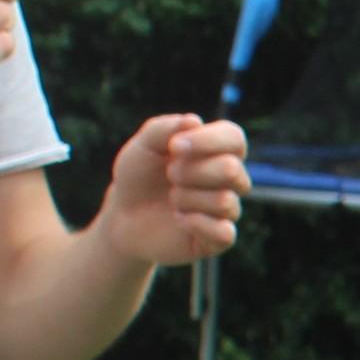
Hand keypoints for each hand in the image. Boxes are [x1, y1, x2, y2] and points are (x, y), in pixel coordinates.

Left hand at [92, 115, 249, 266]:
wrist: (124, 216)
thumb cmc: (139, 177)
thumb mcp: (143, 146)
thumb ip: (164, 128)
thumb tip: (194, 121)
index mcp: (218, 152)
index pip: (235, 138)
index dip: (208, 140)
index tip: (174, 147)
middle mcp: (230, 180)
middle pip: (231, 170)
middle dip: (191, 172)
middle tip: (170, 176)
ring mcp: (227, 210)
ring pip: (225, 201)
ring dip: (187, 198)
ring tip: (172, 200)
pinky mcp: (219, 238)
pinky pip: (224, 232)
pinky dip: (195, 223)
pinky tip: (179, 219)